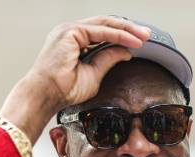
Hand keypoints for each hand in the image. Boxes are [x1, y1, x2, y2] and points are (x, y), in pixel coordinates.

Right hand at [0, 16, 150, 142]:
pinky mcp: (71, 32)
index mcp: (74, 41)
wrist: (47, 94)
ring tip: (144, 37)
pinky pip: (101, 31)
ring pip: (105, 24)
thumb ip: (108, 60)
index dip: (123, 35)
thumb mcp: (94, 74)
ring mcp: (70, 30)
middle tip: (147, 35)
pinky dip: (119, 35)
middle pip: (106, 24)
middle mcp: (71, 32)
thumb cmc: (63, 89)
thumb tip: (125, 52)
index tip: (140, 41)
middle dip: (129, 29)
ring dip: (127, 30)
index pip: (103, 32)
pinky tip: (132, 41)